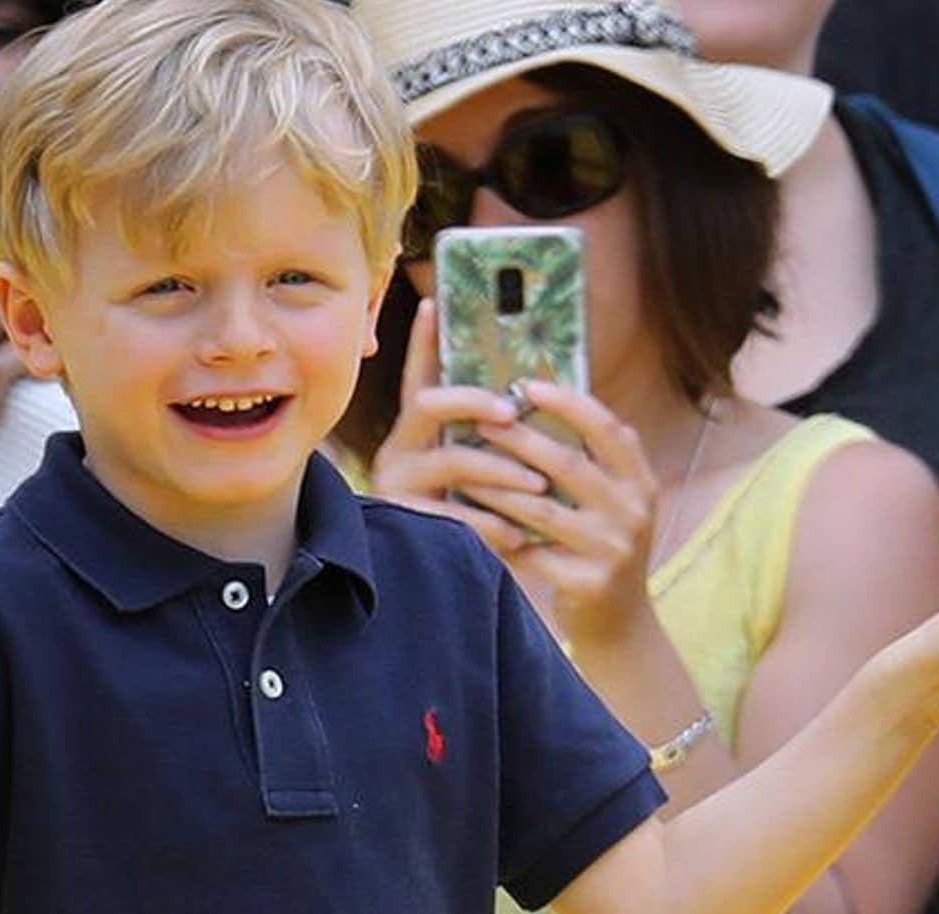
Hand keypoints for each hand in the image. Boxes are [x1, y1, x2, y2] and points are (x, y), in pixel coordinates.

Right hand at [369, 299, 549, 551]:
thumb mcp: (477, 469)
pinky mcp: (408, 525)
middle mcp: (400, 449)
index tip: (433, 305)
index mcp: (417, 430)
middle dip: (473, 402)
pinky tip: (519, 534)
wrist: (434, 583)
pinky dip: (490, 523)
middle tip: (514, 412)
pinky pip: (452, 518)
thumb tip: (533, 394)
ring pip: (451, 460)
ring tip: (538, 484)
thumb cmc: (471, 511)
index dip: (423, 342)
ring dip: (499, 469)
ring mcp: (399, 486)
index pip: (420, 376)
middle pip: (429, 405)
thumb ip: (491, 435)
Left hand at [466, 378, 660, 643]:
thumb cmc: (603, 549)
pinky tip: (469, 520)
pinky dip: (498, 534)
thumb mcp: (615, 503)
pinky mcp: (588, 582)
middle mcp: (633, 512)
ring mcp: (613, 549)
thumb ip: (592, 462)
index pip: (610, 430)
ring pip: (541, 509)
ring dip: (496, 487)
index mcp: (641, 483)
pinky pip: (530, 551)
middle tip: (479, 422)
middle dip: (518, 439)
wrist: (622, 624)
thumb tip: (537, 403)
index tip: (529, 385)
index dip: (570, 404)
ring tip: (461, 469)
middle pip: (568, 464)